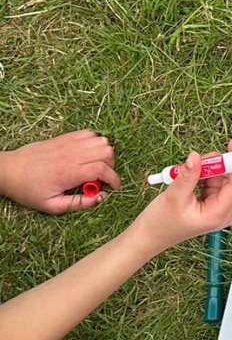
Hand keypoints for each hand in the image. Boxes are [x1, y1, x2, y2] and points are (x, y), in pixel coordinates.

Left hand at [0, 130, 121, 213]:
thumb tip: (101, 198)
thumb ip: (79, 203)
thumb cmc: (29, 190)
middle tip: (102, 177)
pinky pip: (88, 133)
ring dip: (104, 153)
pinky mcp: (63, 138)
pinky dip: (94, 142)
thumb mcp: (52, 206)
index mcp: (68, 172)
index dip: (114, 179)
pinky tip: (86, 155)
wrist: (8, 171)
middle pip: (106, 151)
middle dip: (111, 166)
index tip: (114, 187)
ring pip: (100, 140)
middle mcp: (70, 155)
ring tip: (95, 165)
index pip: (102, 169)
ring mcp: (67, 143)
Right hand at [129, 137, 231, 255]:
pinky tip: (187, 178)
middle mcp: (223, 211)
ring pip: (220, 178)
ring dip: (205, 169)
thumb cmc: (161, 224)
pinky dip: (201, 175)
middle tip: (198, 159)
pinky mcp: (210, 202)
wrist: (150, 235)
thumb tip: (196, 157)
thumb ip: (188, 175)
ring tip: (185, 172)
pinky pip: (211, 182)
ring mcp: (217, 206)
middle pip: (230, 179)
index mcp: (219, 214)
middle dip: (216, 165)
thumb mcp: (174, 196)